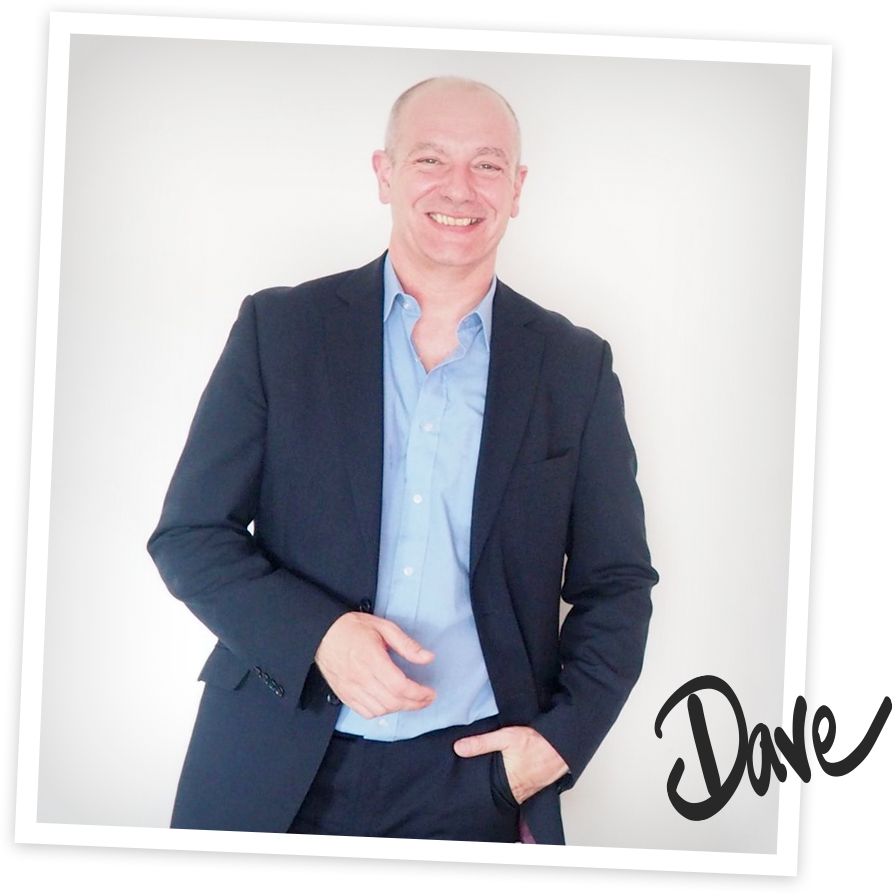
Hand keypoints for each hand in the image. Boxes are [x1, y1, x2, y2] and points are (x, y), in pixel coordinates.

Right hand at [315, 613, 435, 718]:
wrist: (323, 633)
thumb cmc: (352, 628)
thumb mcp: (384, 627)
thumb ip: (406, 644)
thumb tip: (427, 657)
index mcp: (372, 659)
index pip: (400, 686)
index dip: (418, 694)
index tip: (430, 693)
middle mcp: (361, 677)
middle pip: (393, 701)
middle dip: (415, 704)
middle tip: (426, 698)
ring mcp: (351, 688)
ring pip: (381, 710)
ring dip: (399, 709)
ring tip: (410, 700)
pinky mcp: (344, 695)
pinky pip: (366, 713)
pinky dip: (381, 712)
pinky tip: (389, 703)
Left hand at [453, 726, 568, 804]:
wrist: (562, 745)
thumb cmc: (536, 741)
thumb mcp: (505, 737)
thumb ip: (481, 743)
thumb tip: (459, 748)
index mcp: (508, 782)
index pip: (487, 791)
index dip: (478, 787)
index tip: (469, 783)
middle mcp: (518, 791)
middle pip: (497, 793)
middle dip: (489, 787)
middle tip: (480, 779)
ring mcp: (528, 790)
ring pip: (509, 793)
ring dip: (502, 787)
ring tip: (494, 778)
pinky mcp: (536, 786)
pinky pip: (521, 789)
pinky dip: (514, 784)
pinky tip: (511, 776)